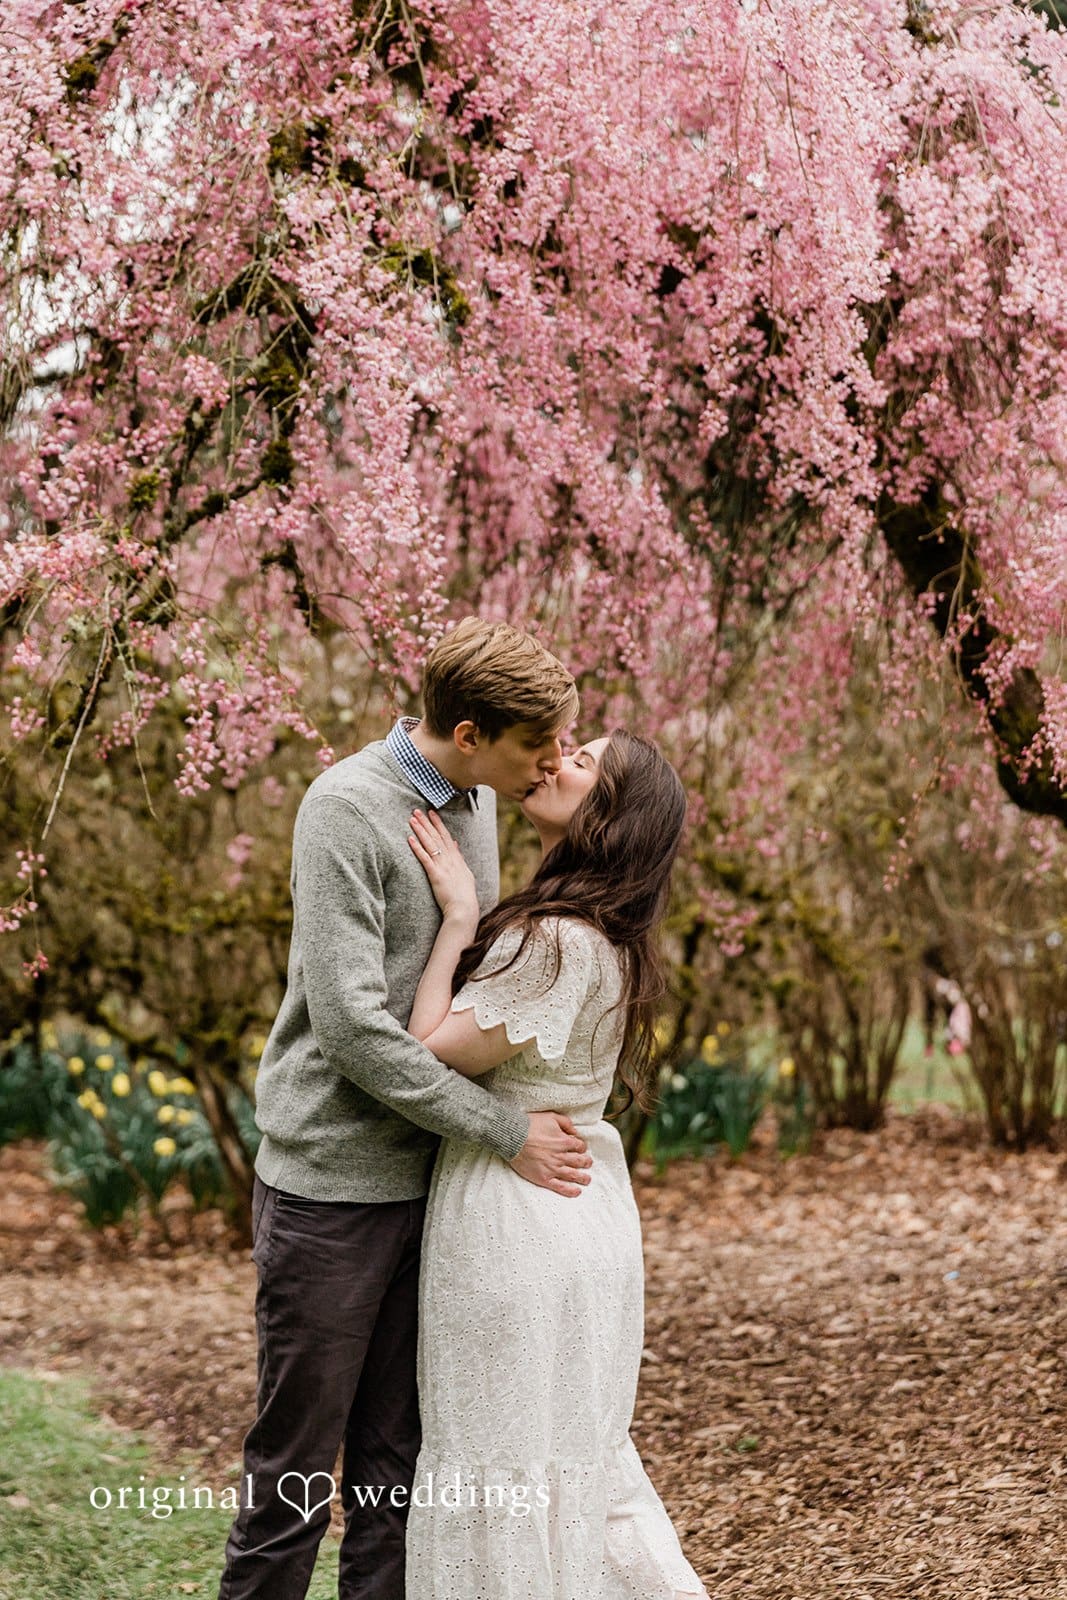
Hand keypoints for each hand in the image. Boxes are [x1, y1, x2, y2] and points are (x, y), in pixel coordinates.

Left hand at [407, 809, 479, 924]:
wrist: (464, 908)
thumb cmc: (464, 895)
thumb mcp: (465, 873)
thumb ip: (459, 857)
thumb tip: (455, 844)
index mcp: (456, 859)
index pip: (446, 836)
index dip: (438, 824)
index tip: (432, 813)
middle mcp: (450, 859)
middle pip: (436, 836)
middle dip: (426, 822)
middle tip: (417, 810)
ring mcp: (443, 866)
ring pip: (430, 844)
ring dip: (420, 830)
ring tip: (412, 819)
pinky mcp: (435, 875)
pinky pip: (425, 858)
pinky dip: (417, 848)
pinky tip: (410, 839)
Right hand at [509, 1111, 592, 1197]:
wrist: (512, 1137)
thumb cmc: (530, 1125)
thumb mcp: (551, 1116)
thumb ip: (566, 1123)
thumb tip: (575, 1131)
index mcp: (564, 1141)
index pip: (580, 1146)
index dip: (581, 1147)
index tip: (580, 1149)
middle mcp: (561, 1156)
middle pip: (580, 1162)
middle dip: (586, 1163)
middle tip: (588, 1164)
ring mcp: (553, 1168)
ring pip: (573, 1175)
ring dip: (582, 1178)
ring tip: (587, 1180)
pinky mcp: (544, 1178)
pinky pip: (560, 1187)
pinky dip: (570, 1190)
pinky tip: (577, 1191)